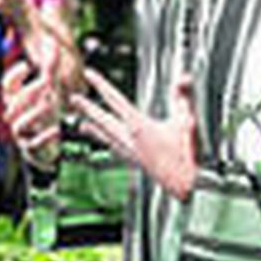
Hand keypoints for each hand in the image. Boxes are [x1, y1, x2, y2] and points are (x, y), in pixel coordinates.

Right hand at [0, 60, 60, 167]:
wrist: (51, 146)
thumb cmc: (50, 112)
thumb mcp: (52, 86)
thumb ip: (51, 64)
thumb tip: (52, 41)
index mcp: (17, 101)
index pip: (7, 86)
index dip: (15, 76)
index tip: (29, 65)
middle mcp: (16, 116)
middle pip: (13, 103)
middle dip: (31, 91)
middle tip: (48, 83)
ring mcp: (23, 134)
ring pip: (18, 125)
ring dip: (35, 114)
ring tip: (50, 105)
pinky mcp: (33, 150)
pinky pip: (33, 145)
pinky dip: (45, 137)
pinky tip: (57, 129)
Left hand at [71, 69, 197, 199]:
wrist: (187, 187)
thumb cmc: (187, 156)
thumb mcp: (187, 122)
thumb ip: (184, 97)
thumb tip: (184, 77)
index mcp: (138, 127)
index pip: (115, 100)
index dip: (101, 85)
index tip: (88, 73)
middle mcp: (129, 139)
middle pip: (103, 119)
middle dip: (88, 107)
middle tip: (73, 98)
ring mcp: (131, 152)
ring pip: (106, 136)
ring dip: (94, 129)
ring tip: (82, 126)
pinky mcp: (136, 162)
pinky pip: (115, 149)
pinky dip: (108, 143)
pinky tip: (108, 144)